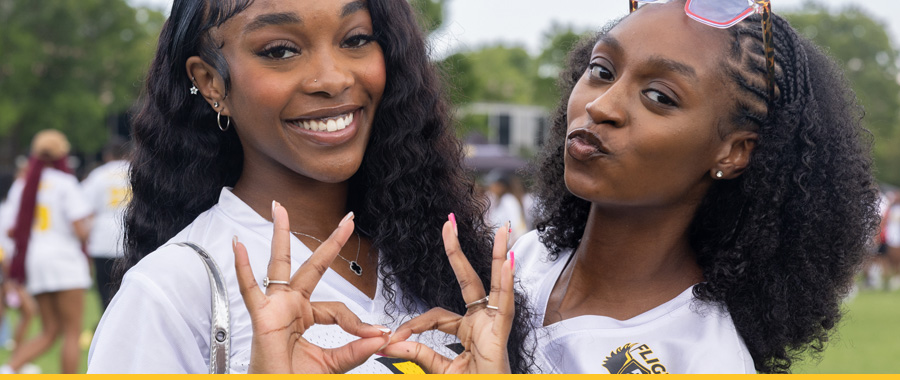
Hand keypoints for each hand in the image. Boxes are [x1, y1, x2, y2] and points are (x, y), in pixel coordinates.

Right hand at [232, 201, 389, 372]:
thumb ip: (355, 350)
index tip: (377, 334)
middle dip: (332, 242)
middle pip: (313, 266)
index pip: (338, 309)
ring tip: (279, 209)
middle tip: (347, 219)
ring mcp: (275, 308)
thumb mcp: (332, 365)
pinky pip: (250, 289)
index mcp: (306, 317)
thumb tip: (380, 337)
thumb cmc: (293, 379)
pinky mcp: (261, 317)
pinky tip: (239, 245)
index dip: (359, 322)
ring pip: (279, 265)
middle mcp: (291, 307)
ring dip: (280, 235)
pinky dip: (243, 267)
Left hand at [380, 216, 514, 373]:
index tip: (395, 338)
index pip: (436, 316)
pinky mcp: (503, 334)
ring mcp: (495, 326)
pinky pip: (505, 304)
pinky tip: (506, 261)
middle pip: (470, 280)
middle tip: (448, 223)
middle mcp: (482, 322)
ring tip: (502, 229)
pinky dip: (506, 282)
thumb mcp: (438, 371)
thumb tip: (391, 342)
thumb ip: (418, 354)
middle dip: (458, 251)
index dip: (414, 324)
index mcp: (467, 331)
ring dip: (498, 255)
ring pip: (496, 284)